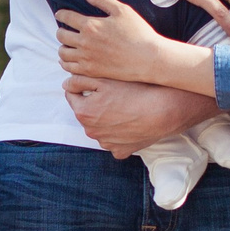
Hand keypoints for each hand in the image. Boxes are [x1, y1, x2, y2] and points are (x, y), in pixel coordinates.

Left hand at [56, 0, 215, 91]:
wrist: (148, 58)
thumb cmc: (138, 32)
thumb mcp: (122, 10)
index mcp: (90, 25)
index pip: (66, 17)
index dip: (61, 14)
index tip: (60, 14)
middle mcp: (85, 42)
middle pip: (61, 35)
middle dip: (61, 30)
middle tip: (64, 29)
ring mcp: (86, 58)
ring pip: (62, 52)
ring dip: (62, 46)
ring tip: (67, 44)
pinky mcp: (91, 71)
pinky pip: (69, 68)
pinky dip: (65, 62)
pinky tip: (70, 59)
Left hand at [63, 77, 220, 156]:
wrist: (163, 111)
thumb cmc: (135, 91)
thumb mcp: (104, 79)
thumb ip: (79, 80)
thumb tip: (66, 83)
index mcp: (84, 113)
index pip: (72, 95)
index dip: (83, 86)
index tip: (97, 82)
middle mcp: (91, 132)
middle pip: (86, 113)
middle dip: (94, 104)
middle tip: (114, 94)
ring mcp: (106, 144)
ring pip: (100, 128)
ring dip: (106, 119)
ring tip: (124, 108)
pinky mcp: (121, 151)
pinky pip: (115, 142)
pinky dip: (119, 134)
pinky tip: (130, 123)